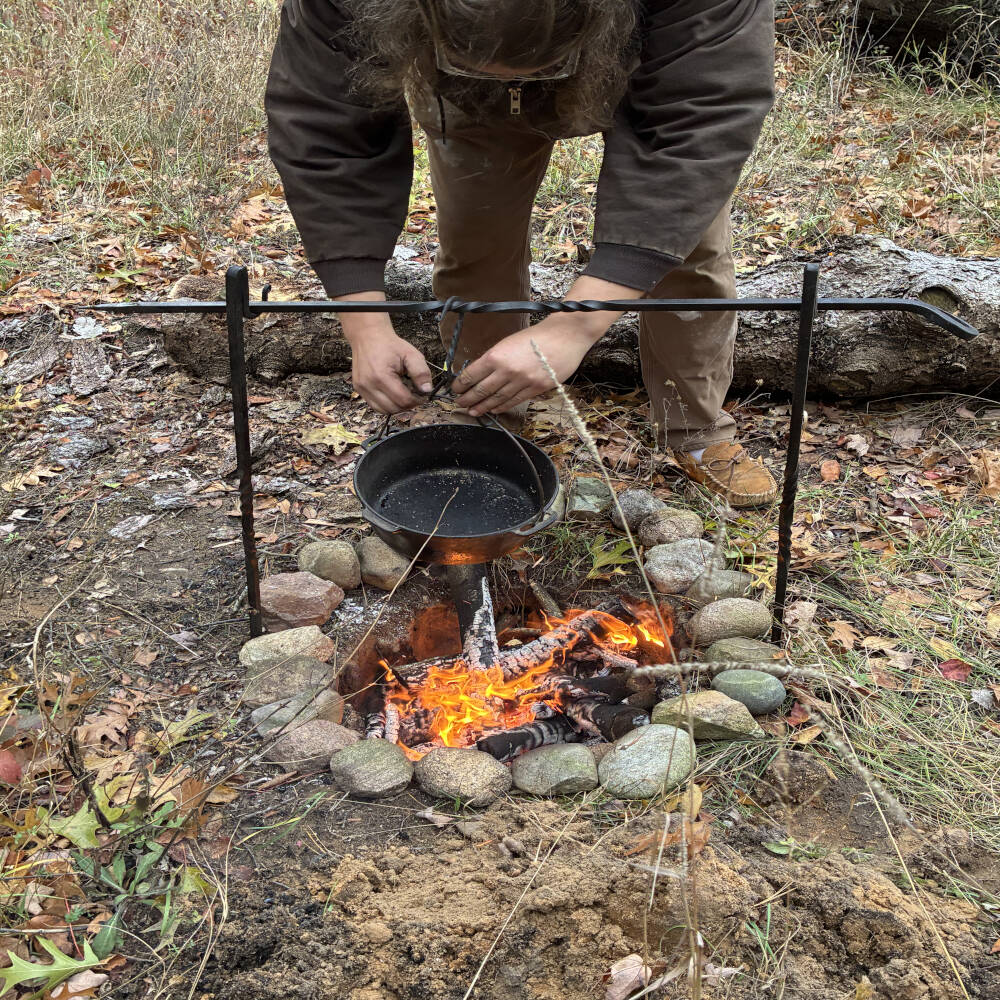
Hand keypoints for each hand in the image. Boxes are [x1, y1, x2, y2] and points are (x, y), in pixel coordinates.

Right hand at [337, 296, 432, 412]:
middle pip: (394, 408)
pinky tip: (393, 394)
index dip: (416, 401)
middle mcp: (368, 385)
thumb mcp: (411, 354)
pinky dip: (386, 405)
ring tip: (404, 394)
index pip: (403, 400)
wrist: (368, 336)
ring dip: (397, 407)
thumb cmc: (390, 345)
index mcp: (381, 376)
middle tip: (414, 395)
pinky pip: (375, 406)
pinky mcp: (358, 389)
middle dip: (407, 405)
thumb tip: (427, 390)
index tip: (422, 396)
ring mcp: (361, 388)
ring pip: (384, 410)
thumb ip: (421, 372)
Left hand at [450, 318, 599, 414]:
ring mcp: (522, 382)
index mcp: (497, 356)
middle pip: (481, 390)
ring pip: (497, 399)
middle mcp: (507, 371)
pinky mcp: (536, 389)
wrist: (564, 336)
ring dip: (483, 407)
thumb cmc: (536, 336)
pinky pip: (514, 401)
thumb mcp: (508, 342)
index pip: (471, 375)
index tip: (455, 389)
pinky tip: (494, 410)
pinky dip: (501, 407)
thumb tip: (479, 373)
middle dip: (468, 399)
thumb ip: (495, 358)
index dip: (460, 385)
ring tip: (473, 411)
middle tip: (460, 403)